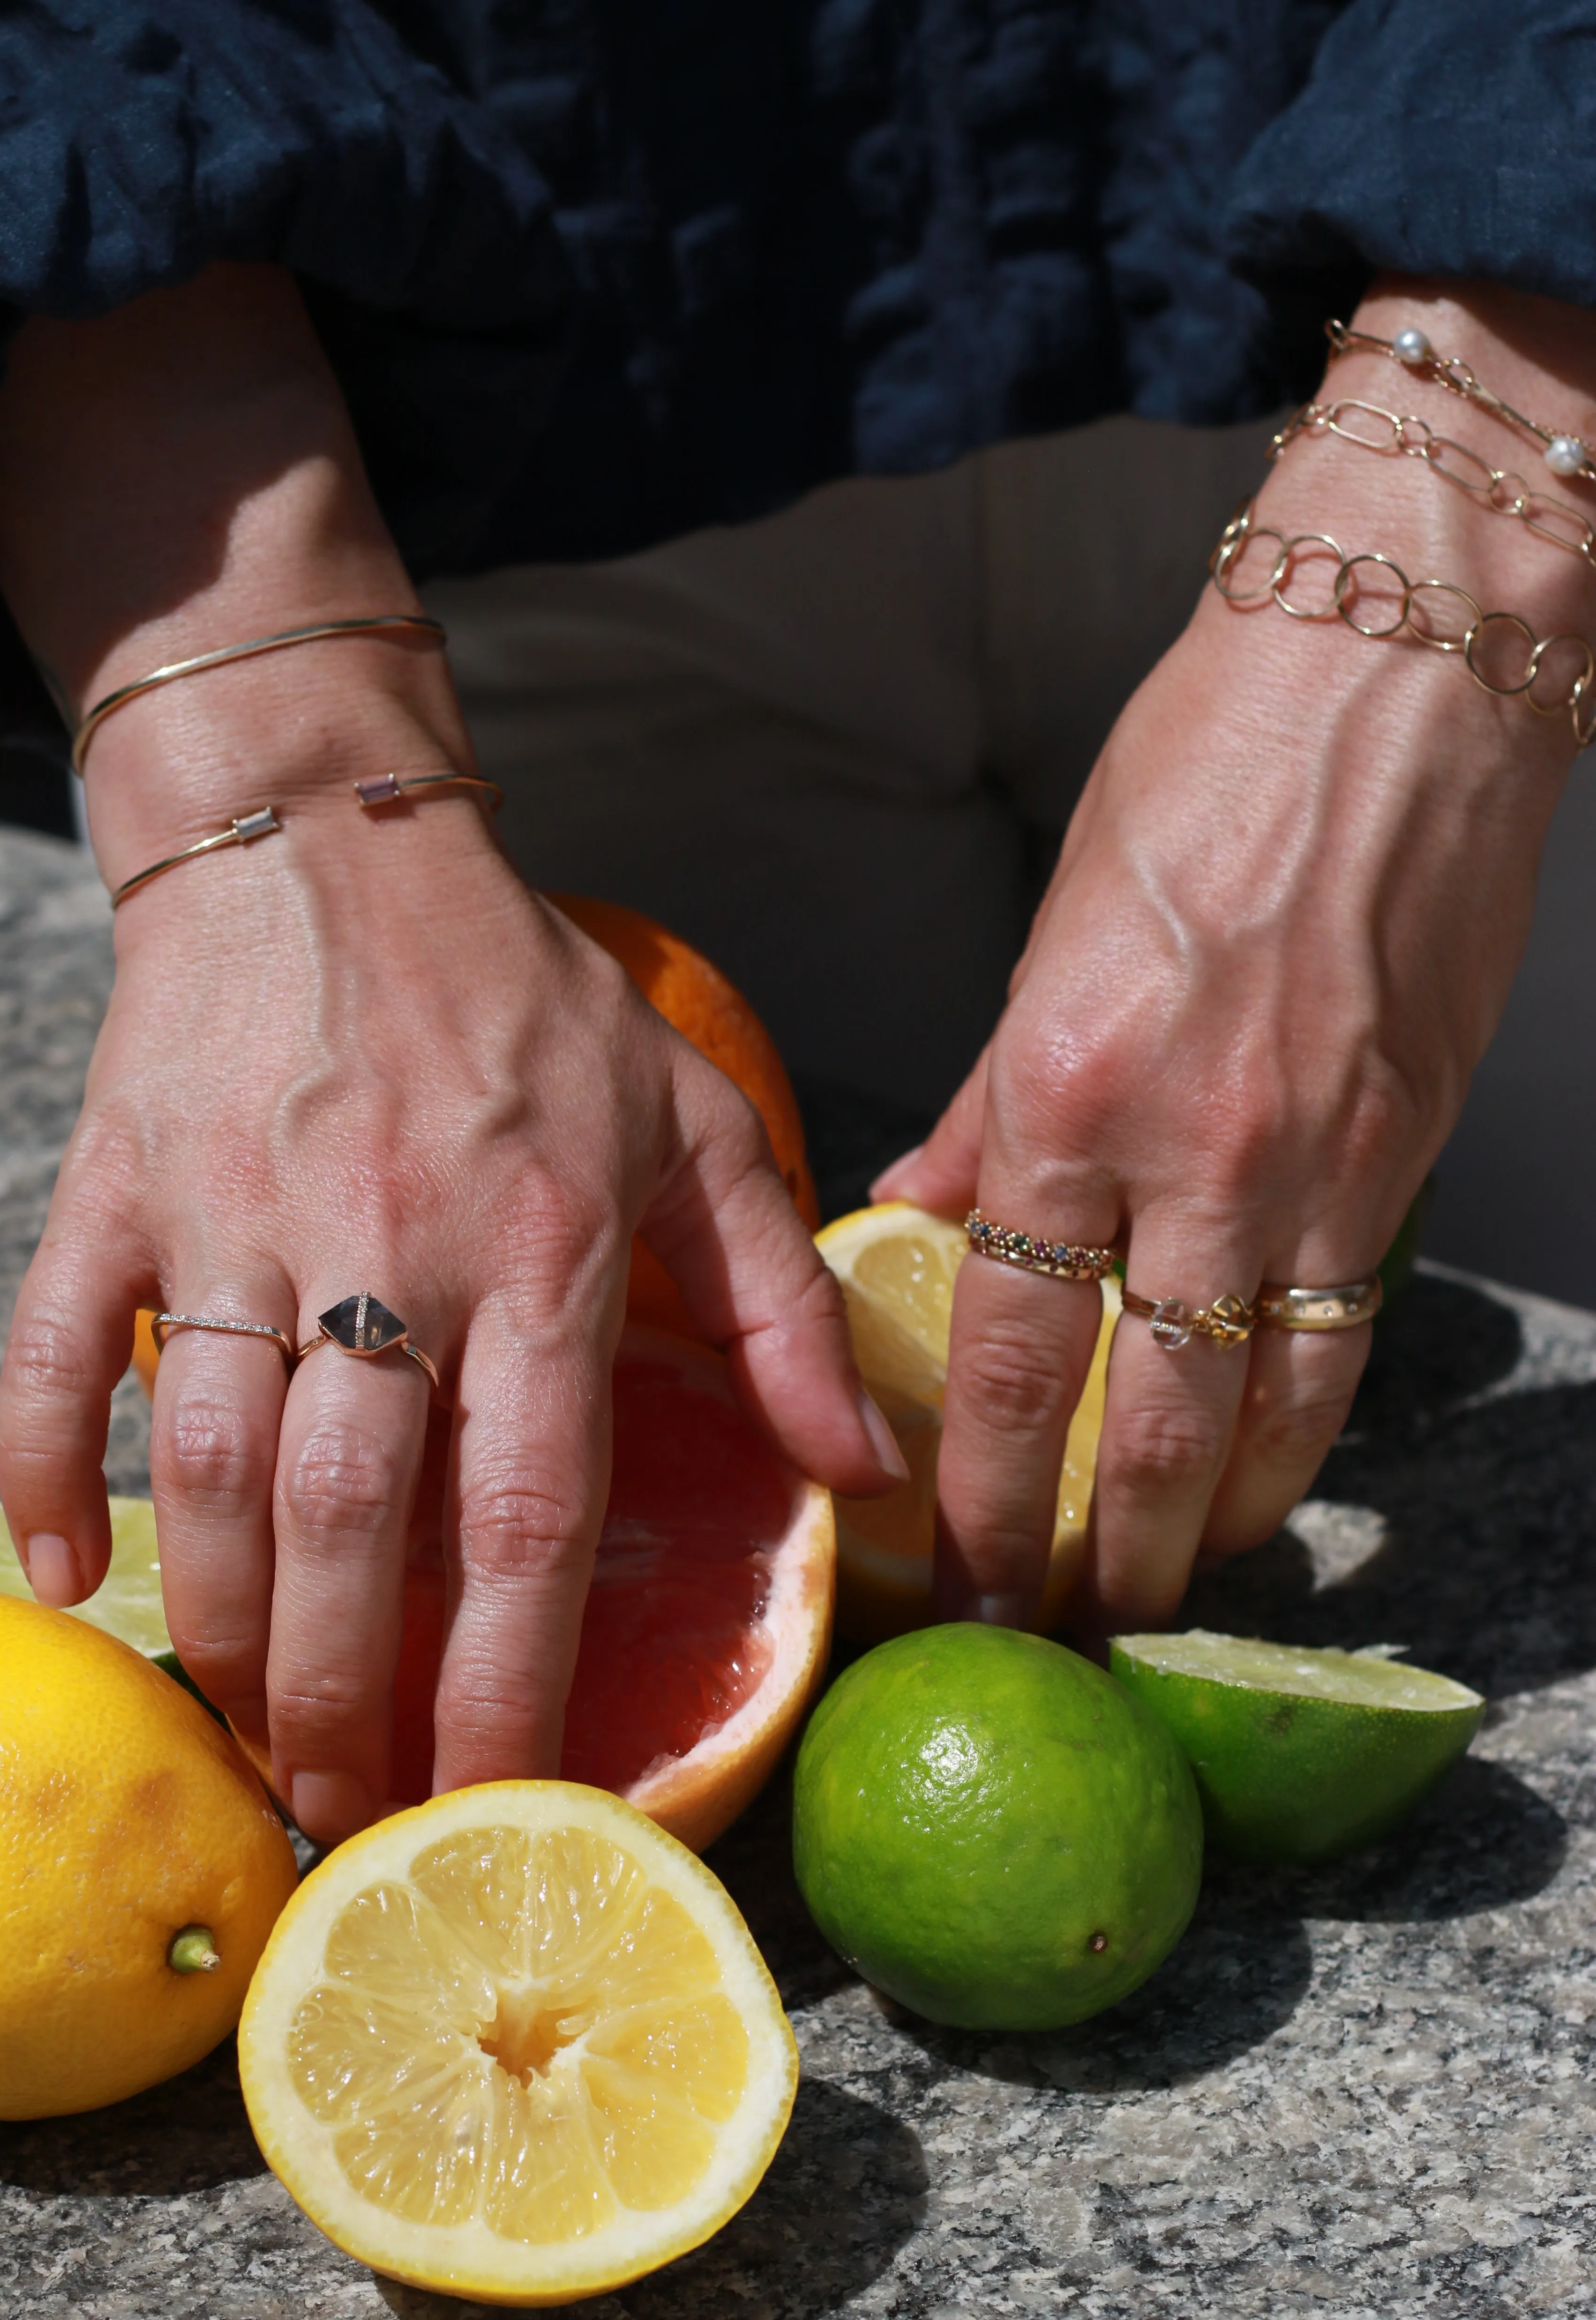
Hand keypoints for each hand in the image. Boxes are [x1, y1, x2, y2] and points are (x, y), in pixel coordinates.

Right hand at [0, 269, 901, 1838]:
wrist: (331, 833)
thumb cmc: (527, 993)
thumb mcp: (695, 1123)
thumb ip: (784, 1305)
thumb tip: (863, 1475)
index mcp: (541, 1250)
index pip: (525, 1514)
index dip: (508, 1679)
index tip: (503, 1800)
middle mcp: (390, 1246)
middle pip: (353, 1524)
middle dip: (343, 1694)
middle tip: (345, 1809)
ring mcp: (240, 1214)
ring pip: (213, 1465)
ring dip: (223, 1623)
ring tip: (245, 1732)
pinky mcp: (121, 1180)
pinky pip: (61, 1346)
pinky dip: (50, 1466)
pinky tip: (71, 1580)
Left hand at [884, 277, 1595, 1631]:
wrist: (1391, 681)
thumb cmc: (1201, 777)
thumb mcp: (1052, 937)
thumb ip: (990, 1097)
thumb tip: (924, 1205)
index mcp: (1067, 1088)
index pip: (1010, 1342)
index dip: (985, 1482)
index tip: (965, 1563)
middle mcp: (1187, 1148)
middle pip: (1134, 1410)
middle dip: (1092, 1544)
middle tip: (1062, 1627)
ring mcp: (1310, 1160)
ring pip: (1258, 1405)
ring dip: (1209, 1521)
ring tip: (1164, 1593)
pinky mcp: (1405, 1151)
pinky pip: (1344, 1336)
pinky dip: (1306, 1433)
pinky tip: (1272, 1485)